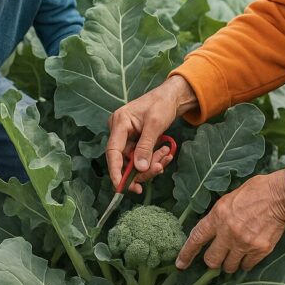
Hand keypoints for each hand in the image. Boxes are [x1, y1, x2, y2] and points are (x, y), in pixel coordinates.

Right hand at [106, 76, 196, 192]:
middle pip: (125, 160)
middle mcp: (119, 131)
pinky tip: (165, 154)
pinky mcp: (135, 141)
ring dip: (151, 163)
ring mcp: (127, 137)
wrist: (171, 97)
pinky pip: (141, 157)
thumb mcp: (155, 124)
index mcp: (119, 123)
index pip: (113, 152)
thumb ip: (146, 147)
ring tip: (166, 155)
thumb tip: (139, 169)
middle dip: (142, 168)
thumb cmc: (161, 104)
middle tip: (159, 168)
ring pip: (135, 161)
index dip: (115, 171)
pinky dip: (153, 158)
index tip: (121, 187)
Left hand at [175, 169, 284, 272]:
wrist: (280, 196)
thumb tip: (211, 229)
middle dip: (212, 261)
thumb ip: (218, 215)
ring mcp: (244, 243)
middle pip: (211, 260)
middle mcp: (228, 233)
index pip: (196, 238)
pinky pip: (247, 266)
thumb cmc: (255, 191)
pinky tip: (248, 253)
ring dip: (230, 263)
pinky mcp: (260, 251)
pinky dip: (246, 263)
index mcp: (218, 216)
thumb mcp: (229, 198)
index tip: (180, 264)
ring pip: (229, 267)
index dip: (187, 253)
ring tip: (235, 254)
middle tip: (218, 256)